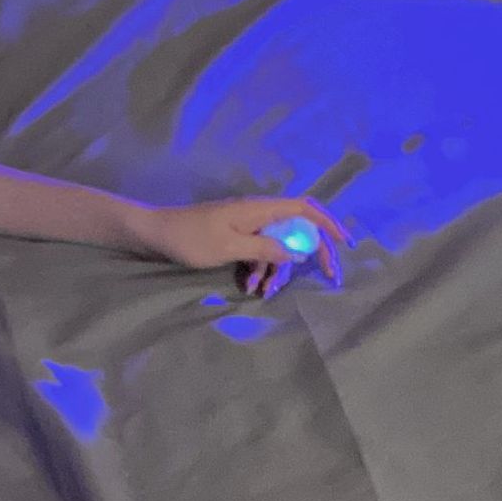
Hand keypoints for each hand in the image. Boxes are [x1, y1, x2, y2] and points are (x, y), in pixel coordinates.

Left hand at [135, 195, 351, 298]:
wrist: (157, 234)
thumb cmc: (190, 238)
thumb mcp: (230, 247)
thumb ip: (265, 249)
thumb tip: (296, 252)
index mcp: (260, 209)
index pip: (305, 209)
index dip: (329, 224)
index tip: (345, 244)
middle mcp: (258, 214)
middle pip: (297, 230)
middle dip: (310, 254)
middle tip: (325, 277)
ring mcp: (247, 226)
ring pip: (277, 247)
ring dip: (276, 270)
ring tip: (263, 292)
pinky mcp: (236, 237)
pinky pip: (258, 252)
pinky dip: (258, 269)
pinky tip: (249, 287)